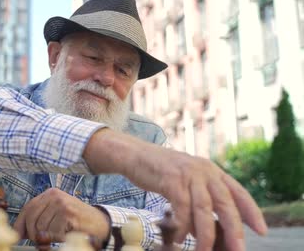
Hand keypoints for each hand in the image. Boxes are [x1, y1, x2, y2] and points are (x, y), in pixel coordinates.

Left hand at [12, 188, 109, 242]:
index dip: (21, 224)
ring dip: (48, 238)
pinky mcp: (67, 214)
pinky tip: (66, 235)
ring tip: (59, 236)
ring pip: (41, 228)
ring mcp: (61, 203)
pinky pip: (53, 233)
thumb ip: (41, 219)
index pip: (28, 208)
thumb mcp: (56, 215)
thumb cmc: (77, 221)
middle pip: (32, 219)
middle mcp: (54, 195)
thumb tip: (20, 233)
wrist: (101, 223)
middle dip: (33, 234)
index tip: (19, 236)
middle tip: (42, 241)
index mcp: (49, 193)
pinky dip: (58, 239)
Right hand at [83, 128, 267, 250]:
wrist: (135, 155)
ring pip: (204, 209)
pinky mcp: (171, 180)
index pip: (238, 192)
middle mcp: (204, 171)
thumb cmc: (162, 172)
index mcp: (212, 171)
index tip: (261, 231)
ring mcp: (188, 174)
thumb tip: (213, 227)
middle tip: (238, 249)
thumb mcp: (188, 179)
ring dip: (204, 234)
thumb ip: (202, 197)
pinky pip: (181, 208)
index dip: (251, 212)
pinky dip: (181, 226)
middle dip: (234, 229)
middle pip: (225, 203)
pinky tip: (177, 238)